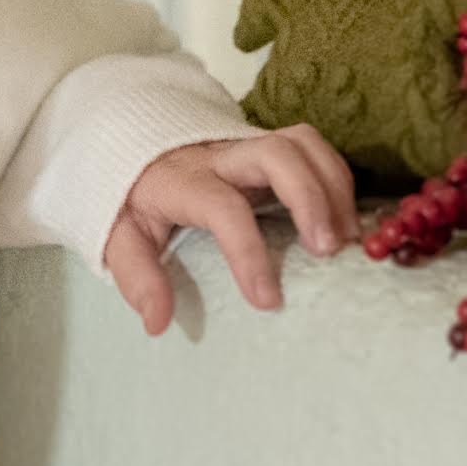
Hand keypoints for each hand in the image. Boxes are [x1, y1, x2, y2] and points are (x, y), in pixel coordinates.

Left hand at [104, 123, 357, 334]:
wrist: (131, 146)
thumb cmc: (132, 198)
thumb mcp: (119, 237)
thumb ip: (137, 276)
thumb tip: (157, 322)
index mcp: (182, 181)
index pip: (222, 208)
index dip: (248, 253)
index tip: (268, 300)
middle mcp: (219, 155)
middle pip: (277, 153)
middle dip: (311, 198)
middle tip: (328, 251)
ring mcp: (248, 144)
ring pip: (303, 143)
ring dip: (333, 186)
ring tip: (347, 239)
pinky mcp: (268, 146)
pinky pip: (313, 149)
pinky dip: (337, 180)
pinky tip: (345, 222)